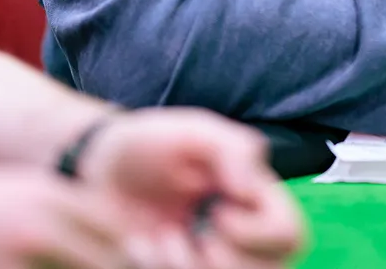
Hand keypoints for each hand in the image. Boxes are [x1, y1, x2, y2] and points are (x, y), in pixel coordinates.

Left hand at [77, 108, 305, 268]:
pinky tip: (141, 246)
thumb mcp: (192, 132)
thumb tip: (252, 189)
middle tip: (189, 231)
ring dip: (187, 268)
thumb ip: (232, 149)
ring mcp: (209, 257)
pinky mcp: (176, 268)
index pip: (289, 234)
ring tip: (162, 238)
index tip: (216, 209)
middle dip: (221, 260)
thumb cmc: (147, 142)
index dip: (255, 232)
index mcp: (255, 198)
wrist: (95, 167)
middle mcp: (241, 234)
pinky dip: (157, 268)